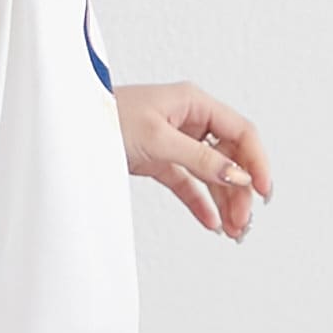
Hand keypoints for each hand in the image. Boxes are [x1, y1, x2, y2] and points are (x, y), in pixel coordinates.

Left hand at [114, 80, 273, 239]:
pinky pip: (188, 183)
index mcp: (194, 103)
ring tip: (232, 230)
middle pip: (229, 157)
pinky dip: (200, 203)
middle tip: (243, 222)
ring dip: (224, 201)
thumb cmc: (106, 118)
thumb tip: (237, 175)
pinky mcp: (159, 160)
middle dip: (240, 190)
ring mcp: (175, 141)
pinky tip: (211, 222)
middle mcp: (189, 120)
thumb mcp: (158, 140)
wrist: (69, 128)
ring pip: (211, 173)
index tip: (263, 192)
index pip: (241, 132)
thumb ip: (200, 158)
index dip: (257, 162)